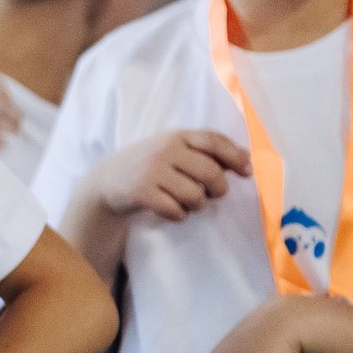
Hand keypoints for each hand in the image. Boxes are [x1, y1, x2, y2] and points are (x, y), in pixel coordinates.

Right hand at [90, 131, 250, 222]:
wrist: (106, 180)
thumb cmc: (150, 166)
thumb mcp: (173, 151)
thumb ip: (204, 152)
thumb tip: (246, 158)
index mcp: (177, 136)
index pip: (214, 140)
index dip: (235, 156)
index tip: (246, 172)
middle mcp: (165, 150)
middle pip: (211, 172)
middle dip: (218, 189)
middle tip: (212, 195)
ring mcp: (152, 171)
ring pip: (195, 195)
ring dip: (197, 206)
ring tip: (188, 204)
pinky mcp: (142, 192)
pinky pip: (176, 210)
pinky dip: (179, 215)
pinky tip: (172, 211)